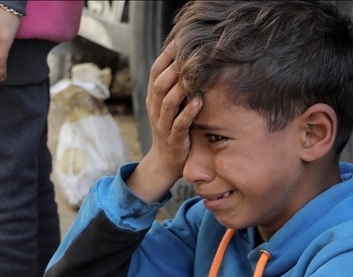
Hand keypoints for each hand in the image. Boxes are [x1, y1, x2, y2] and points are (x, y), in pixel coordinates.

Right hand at [126, 46, 202, 202]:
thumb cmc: (172, 128)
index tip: (181, 40)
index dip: (166, 55)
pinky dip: (188, 113)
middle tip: (189, 53)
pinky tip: (199, 102)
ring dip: (181, 87)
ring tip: (194, 75)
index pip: (155, 71)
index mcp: (153, 98)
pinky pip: (178, 124)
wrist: (165, 161)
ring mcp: (162, 124)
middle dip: (174, 67)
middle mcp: (155, 109)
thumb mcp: (170, 104)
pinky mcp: (173, 138)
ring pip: (167, 102)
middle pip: (159, 83)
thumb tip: (188, 59)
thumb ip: (174, 85)